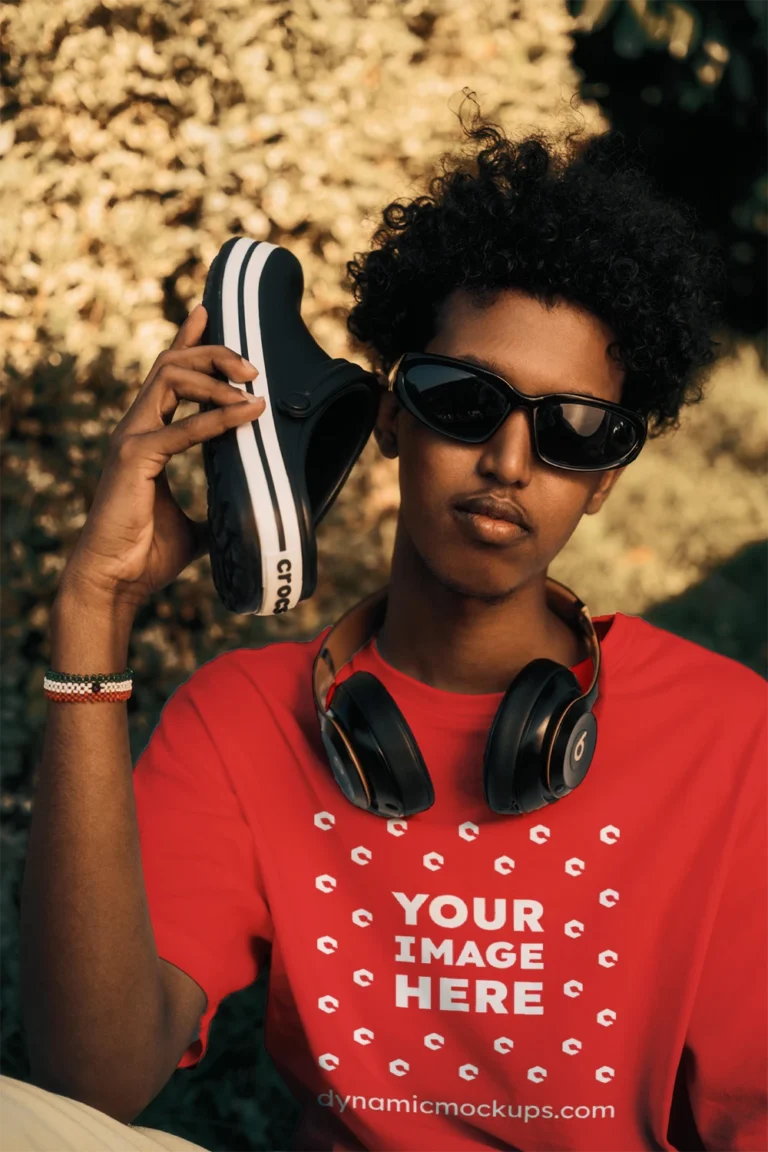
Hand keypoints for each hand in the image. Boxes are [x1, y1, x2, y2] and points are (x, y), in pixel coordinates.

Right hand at [58, 304, 264, 610]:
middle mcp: (135, 428)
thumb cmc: (146, 555)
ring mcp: (131, 438)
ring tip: (253, 388)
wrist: (115, 582)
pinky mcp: (135, 457)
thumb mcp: (194, 527)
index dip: (187, 340)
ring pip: (171, 377)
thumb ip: (214, 508)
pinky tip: (248, 414)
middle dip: (214, 353)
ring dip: (216, 376)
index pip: (166, 375)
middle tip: (253, 367)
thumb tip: (248, 514)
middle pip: (172, 364)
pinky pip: (182, 427)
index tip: (208, 313)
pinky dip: (218, 418)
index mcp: (145, 436)